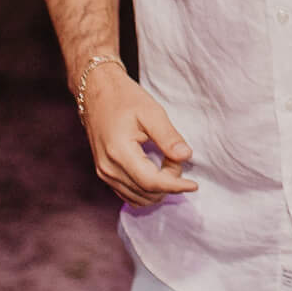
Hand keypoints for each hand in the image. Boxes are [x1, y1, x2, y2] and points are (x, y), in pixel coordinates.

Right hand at [79, 66, 197, 207]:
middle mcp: (108, 168)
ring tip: (167, 162)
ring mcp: (104, 173)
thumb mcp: (152, 112)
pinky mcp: (104, 173)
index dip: (175, 186)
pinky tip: (157, 172)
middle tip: (176, 158)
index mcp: (119, 152)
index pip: (151, 182)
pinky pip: (128, 194)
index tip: (194, 185)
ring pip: (137, 198)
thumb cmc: (124, 99)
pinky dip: (146, 190)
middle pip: (146, 192)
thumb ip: (169, 137)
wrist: (97, 92)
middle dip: (169, 182)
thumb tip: (186, 156)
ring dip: (158, 188)